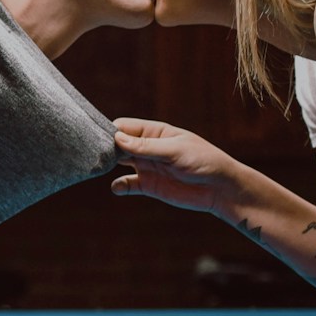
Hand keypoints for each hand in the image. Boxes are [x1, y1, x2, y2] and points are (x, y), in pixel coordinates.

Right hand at [110, 117, 237, 214]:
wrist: (221, 188)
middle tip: (94, 156)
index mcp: (154, 132)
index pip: (124, 127)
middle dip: (105, 148)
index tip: (98, 140)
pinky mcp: (149, 185)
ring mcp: (147, 166)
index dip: (109, 131)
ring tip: (98, 168)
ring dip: (108, 165)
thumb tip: (117, 138)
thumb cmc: (204, 161)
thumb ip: (146, 146)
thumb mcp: (175, 151)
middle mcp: (147, 147)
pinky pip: (127, 185)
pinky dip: (119, 186)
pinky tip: (118, 188)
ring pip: (119, 163)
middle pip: (118, 144)